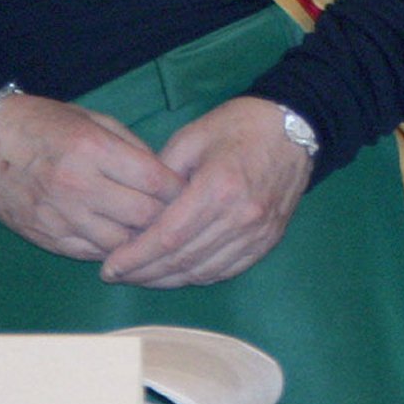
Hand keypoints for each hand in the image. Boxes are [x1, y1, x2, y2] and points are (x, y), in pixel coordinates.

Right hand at [0, 92, 185, 259]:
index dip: (179, 190)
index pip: (154, 180)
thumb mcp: (90, 119)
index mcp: (93, 149)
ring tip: (153, 232)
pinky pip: (94, 254)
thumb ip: (129, 146)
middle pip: (144, 217)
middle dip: (167, 218)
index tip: (192, 192)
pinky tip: (123, 241)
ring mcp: (64, 217)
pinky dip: (113, 250)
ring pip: (123, 244)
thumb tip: (163, 175)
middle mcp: (80, 187)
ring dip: (142, 240)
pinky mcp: (51, 239)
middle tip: (179, 216)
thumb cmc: (43, 123)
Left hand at [98, 96, 312, 287]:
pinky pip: (226, 270)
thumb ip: (163, 172)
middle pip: (183, 260)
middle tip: (117, 274)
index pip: (169, 236)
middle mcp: (239, 218)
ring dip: (169, 279)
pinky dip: (197, 275)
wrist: (294, 128)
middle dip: (145, 272)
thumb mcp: (193, 136)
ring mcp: (257, 234)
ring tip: (141, 276)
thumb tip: (139, 205)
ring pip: (204, 272)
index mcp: (218, 187)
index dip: (136, 256)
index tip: (110, 266)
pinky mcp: (268, 242)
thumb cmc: (239, 125)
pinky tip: (177, 271)